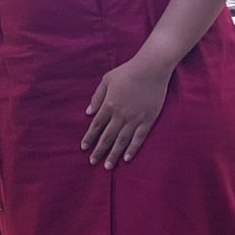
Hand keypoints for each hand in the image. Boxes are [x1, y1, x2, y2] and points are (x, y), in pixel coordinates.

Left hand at [83, 53, 174, 167]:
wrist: (151, 68)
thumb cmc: (127, 71)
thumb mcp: (107, 80)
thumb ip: (97, 97)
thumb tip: (88, 112)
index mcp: (109, 104)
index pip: (96, 125)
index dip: (89, 137)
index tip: (84, 147)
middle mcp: (120, 115)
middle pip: (107, 137)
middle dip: (99, 150)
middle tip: (92, 162)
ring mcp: (135, 118)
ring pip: (122, 141)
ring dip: (114, 154)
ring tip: (108, 166)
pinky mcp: (148, 119)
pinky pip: (139, 138)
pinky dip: (132, 149)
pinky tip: (127, 158)